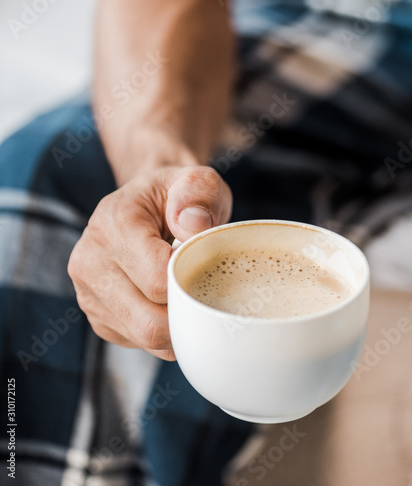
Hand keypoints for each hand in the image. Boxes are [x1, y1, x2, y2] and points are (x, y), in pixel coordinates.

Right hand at [68, 166, 231, 360]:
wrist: (149, 208)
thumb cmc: (179, 198)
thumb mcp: (197, 181)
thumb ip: (199, 193)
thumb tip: (193, 226)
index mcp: (112, 224)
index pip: (158, 280)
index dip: (192, 280)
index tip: (205, 264)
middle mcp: (90, 261)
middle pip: (150, 321)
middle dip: (187, 313)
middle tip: (206, 290)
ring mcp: (89, 293)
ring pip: (146, 339)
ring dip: (178, 326)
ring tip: (190, 295)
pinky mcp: (99, 317)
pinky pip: (141, 344)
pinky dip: (166, 334)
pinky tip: (172, 305)